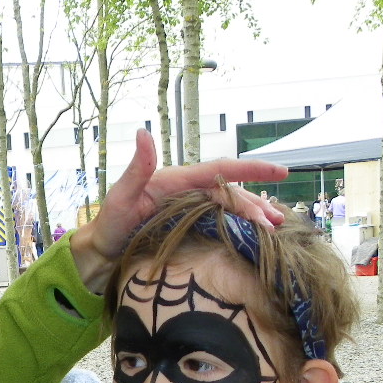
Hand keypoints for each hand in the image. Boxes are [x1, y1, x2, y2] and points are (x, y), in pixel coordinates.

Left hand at [67, 128, 288, 289]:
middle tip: (276, 223)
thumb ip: (137, 168)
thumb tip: (145, 134)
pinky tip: (255, 235)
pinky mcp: (189, 223)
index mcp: (177, 180)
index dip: (250, 169)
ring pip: (229, 207)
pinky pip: (220, 220)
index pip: (220, 170)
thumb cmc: (109, 224)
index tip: (280, 170)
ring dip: (253, 215)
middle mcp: (187, 189)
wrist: (102, 248)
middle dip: (256, 204)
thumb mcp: (121, 197)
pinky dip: (240, 226)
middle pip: (230, 192)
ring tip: (275, 229)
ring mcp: (189, 206)